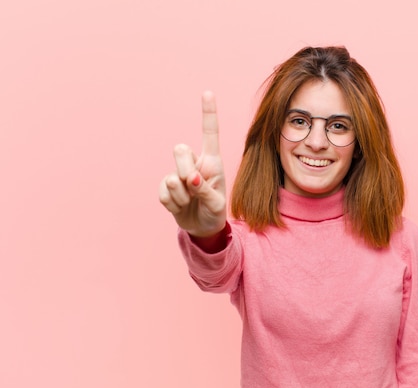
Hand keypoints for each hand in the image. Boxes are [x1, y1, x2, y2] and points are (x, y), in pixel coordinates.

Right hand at [159, 91, 225, 236]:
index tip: (207, 92)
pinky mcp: (166, 188)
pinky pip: (163, 192)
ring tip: (192, 203)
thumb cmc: (215, 211)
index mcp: (212, 162)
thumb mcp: (218, 204)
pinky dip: (173, 204)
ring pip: (172, 177)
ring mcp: (178, 175)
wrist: (202, 228)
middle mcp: (194, 164)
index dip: (208, 113)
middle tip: (195, 187)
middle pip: (180, 150)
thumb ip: (206, 191)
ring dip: (182, 196)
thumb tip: (191, 179)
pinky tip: (181, 207)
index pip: (209, 134)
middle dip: (186, 170)